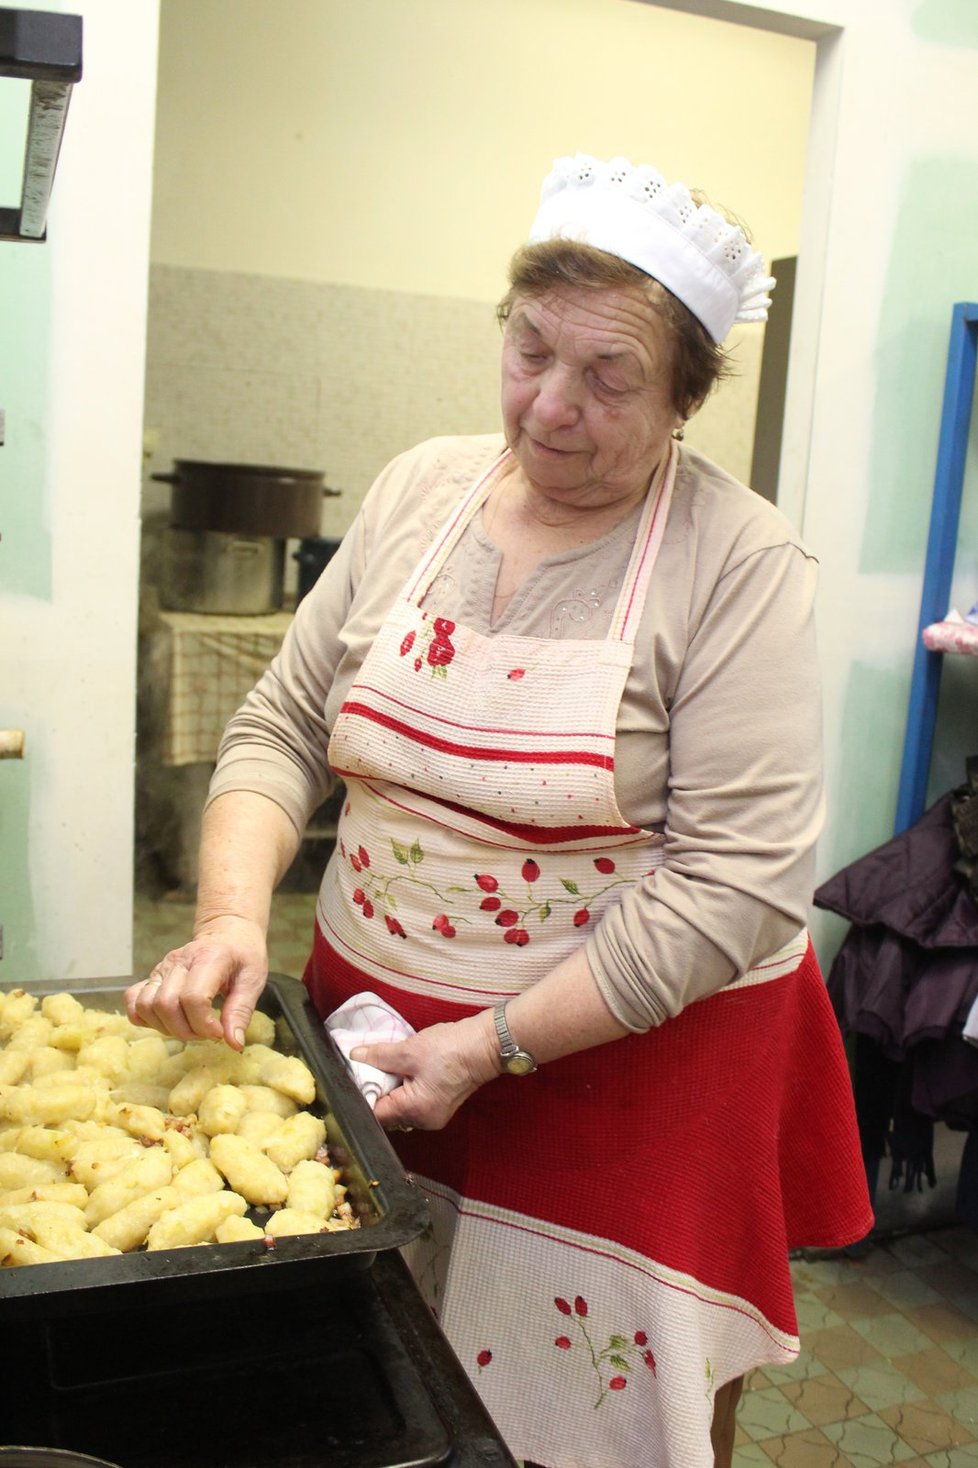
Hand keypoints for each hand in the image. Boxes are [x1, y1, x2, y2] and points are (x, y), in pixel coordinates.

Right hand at [124, 916, 268, 1049]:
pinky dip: (143, 1017)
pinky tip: (167, 1021)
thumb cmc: (242, 955)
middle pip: (165, 1005)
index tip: (219, 1032)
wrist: (227, 932)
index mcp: (208, 958)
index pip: (192, 998)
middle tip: (206, 1033)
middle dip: (186, 1031)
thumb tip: (233, 1044)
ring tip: (190, 1027)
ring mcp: (162, 967)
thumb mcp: (253, 980)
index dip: (204, 1024)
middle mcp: (179, 961)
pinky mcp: (153, 975)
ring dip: (166, 1028)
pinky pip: (132, 999)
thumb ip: (241, 1012)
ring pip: (146, 1006)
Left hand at [352, 1013, 499, 1132]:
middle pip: (388, 1114)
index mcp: (415, 1111)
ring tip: (391, 1067)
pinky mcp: (441, 1106)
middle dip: (378, 1091)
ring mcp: (434, 1116)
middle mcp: (424, 1121)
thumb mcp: (409, 1050)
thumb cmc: (451, 1049)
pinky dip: (406, 1089)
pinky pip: (414, 1103)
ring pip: (401, 1108)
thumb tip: (355, 1056)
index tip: (357, 1075)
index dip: (363, 1094)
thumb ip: (379, 1056)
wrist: (486, 1045)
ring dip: (393, 1089)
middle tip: (373, 1068)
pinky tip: (407, 1070)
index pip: (376, 1113)